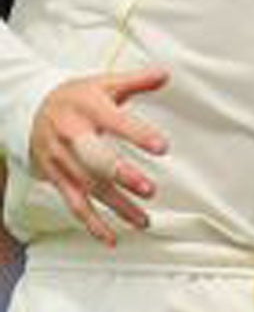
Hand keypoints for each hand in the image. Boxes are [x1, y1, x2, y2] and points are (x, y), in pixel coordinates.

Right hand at [28, 69, 170, 244]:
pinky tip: (112, 237)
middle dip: (121, 176)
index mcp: (87, 109)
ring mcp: (62, 160)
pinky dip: (92, 224)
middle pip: (94, 159)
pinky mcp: (57, 178)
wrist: (29, 108)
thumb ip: (136, 81)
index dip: (138, 134)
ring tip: (143, 219)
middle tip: (148, 189)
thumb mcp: (104, 83)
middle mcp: (71, 136)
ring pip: (88, 187)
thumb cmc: (75, 97)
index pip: (114, 122)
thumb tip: (166, 74)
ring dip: (116, 206)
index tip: (162, 147)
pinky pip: (74, 204)